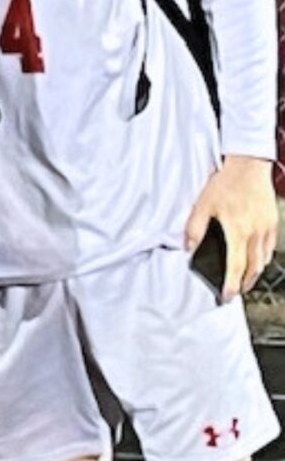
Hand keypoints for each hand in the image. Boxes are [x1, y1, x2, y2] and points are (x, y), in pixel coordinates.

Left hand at [185, 154, 277, 300]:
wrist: (249, 164)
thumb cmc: (226, 182)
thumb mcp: (203, 203)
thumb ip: (195, 227)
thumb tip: (188, 247)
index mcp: (238, 231)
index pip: (236, 267)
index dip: (232, 285)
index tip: (227, 296)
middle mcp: (255, 233)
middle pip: (254, 268)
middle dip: (245, 284)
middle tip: (236, 291)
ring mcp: (266, 228)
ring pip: (264, 259)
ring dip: (255, 272)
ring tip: (245, 278)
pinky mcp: (272, 221)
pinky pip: (270, 246)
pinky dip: (263, 257)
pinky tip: (257, 257)